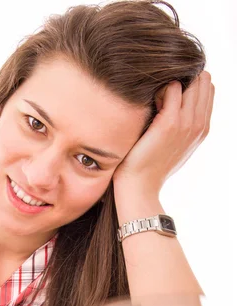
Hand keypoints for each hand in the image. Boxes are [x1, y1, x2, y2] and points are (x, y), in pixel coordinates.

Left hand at [112, 71, 214, 194]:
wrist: (139, 185)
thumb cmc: (150, 163)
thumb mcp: (173, 142)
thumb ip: (183, 122)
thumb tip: (179, 99)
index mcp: (203, 128)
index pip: (208, 89)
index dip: (191, 82)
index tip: (170, 92)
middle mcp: (199, 124)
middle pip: (203, 81)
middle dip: (185, 77)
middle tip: (161, 92)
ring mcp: (186, 123)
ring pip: (192, 81)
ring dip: (172, 81)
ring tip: (154, 98)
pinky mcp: (169, 123)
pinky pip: (173, 87)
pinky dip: (160, 87)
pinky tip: (148, 103)